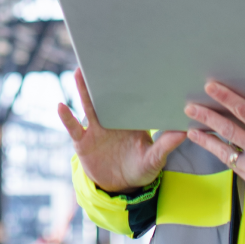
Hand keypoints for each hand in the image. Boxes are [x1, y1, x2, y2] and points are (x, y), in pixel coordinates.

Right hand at [57, 68, 185, 193]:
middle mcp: (111, 120)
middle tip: (101, 58)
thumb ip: (165, 146)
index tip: (132, 64)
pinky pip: (73, 127)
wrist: (120, 187)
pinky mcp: (83, 142)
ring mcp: (95, 130)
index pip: (129, 99)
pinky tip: (60, 106)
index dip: (129, 83)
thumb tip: (184, 132)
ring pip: (88, 106)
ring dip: (83, 89)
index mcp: (130, 120)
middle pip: (106, 96)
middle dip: (103, 79)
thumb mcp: (154, 159)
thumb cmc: (141, 170)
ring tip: (79, 72)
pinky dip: (66, 117)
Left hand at [185, 80, 244, 205]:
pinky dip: (221, 153)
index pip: (244, 111)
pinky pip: (233, 164)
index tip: (211, 87)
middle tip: (191, 107)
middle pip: (227, 129)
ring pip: (224, 150)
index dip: (225, 97)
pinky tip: (211, 147)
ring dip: (206, 138)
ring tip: (192, 129)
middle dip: (207, 116)